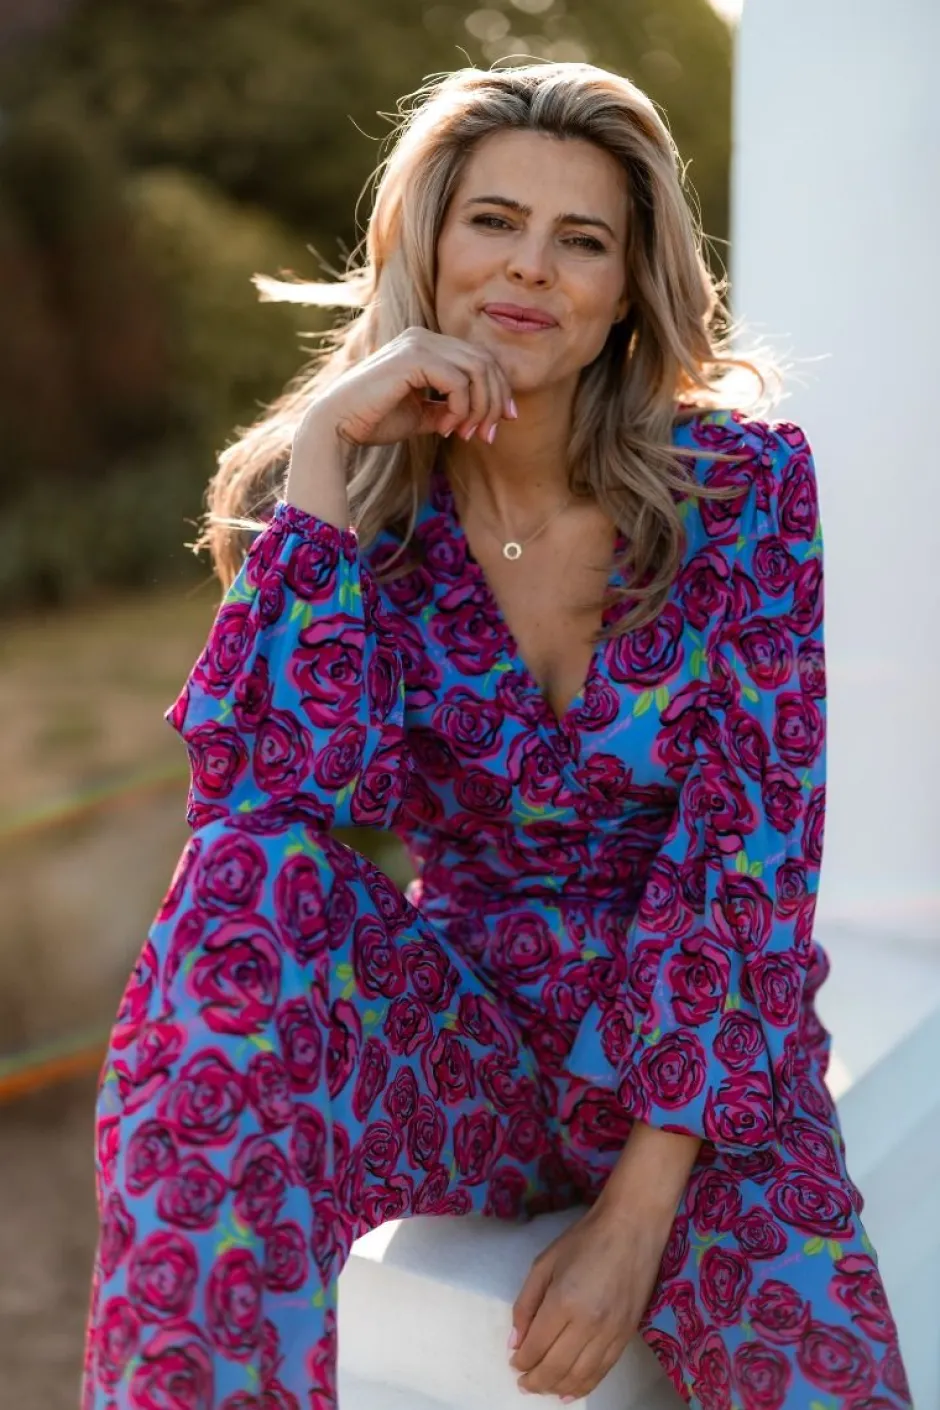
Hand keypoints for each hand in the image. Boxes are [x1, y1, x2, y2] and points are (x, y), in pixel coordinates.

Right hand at [301, 325, 516, 448]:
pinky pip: (458, 381)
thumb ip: (448, 410)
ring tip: (466, 433)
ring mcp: (418, 343)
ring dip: (480, 407)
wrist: (337, 425)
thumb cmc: (373, 420)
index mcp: (426, 344)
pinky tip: (445, 428)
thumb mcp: (421, 415)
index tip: (497, 426)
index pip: (480, 359)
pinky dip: (460, 408)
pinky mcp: (413, 357)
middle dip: (495, 402)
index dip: (497, 392)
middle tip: (488, 434)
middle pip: (485, 362)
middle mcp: (424, 337)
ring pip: (478, 369)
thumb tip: (480, 418)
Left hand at [508, 1200, 673, 1400]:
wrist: (631, 1229)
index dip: (521, 1360)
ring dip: (557, 1388)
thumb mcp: (544, 1263)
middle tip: (523, 1383)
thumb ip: (526, 1304)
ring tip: (542, 1389)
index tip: (514, 1363)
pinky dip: (583, 1386)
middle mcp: (588, 1324)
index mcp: (563, 1302)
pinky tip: (569, 1392)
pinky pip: (602, 1371)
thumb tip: (515, 1342)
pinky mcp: (626, 1336)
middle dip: (535, 1380)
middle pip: (556, 1368)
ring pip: (579, 1376)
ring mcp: (610, 1333)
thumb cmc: (584, 1240)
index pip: (536, 1346)